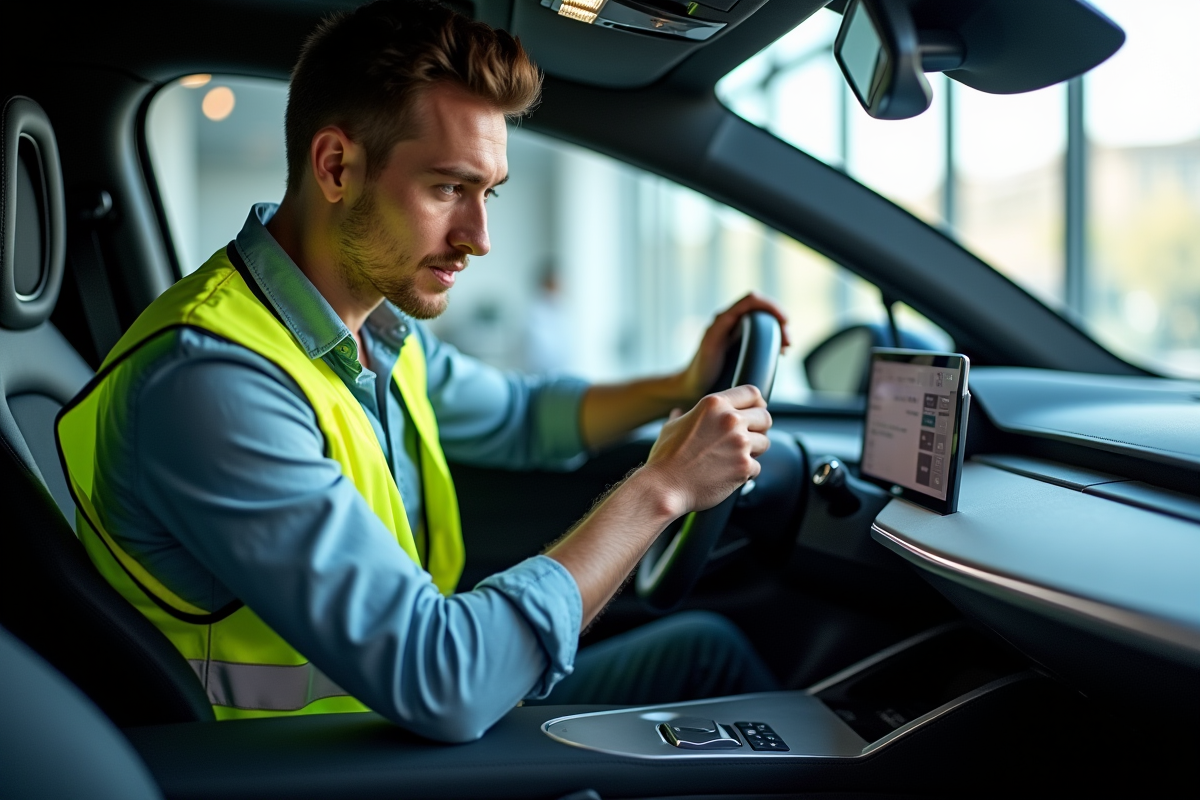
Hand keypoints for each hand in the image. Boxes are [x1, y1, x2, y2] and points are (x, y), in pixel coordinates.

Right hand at [642, 385, 771, 516]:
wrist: (664, 487)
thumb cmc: (665, 458)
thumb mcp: (671, 427)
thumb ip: (683, 416)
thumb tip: (679, 412)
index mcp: (714, 404)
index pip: (752, 393)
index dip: (757, 404)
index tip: (755, 413)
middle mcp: (730, 420)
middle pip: (765, 417)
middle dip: (759, 428)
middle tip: (746, 439)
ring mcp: (739, 443)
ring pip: (764, 443)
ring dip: (753, 451)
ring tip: (733, 458)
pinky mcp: (744, 466)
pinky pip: (756, 467)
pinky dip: (745, 473)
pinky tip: (728, 474)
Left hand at [676, 293, 790, 403]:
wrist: (690, 385)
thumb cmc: (699, 368)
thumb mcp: (712, 343)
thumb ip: (723, 325)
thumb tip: (746, 319)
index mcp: (723, 318)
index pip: (752, 300)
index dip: (771, 307)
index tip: (785, 322)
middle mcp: (728, 320)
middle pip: (761, 309)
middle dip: (778, 321)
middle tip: (787, 343)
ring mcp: (733, 330)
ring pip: (762, 321)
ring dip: (777, 330)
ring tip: (784, 348)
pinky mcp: (737, 341)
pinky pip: (758, 332)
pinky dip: (771, 338)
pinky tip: (777, 352)